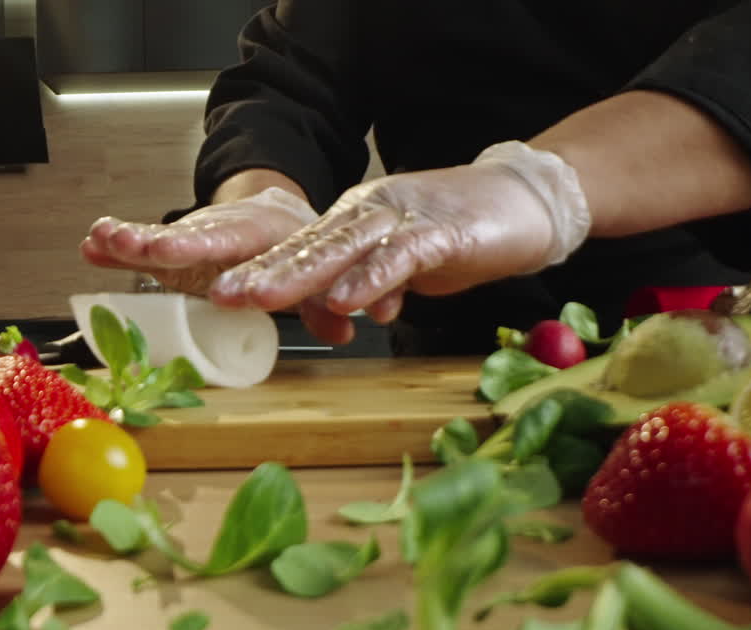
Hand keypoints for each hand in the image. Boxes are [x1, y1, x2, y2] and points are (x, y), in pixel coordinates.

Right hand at [80, 186, 318, 296]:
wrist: (271, 211)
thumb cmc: (290, 246)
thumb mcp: (314, 270)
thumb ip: (324, 304)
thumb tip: (343, 329)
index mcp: (263, 235)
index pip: (254, 253)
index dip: (240, 276)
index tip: (221, 292)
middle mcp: (224, 231)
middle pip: (199, 240)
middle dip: (173, 246)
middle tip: (150, 251)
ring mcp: (193, 237)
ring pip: (163, 238)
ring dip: (134, 240)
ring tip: (106, 239)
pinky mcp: (170, 247)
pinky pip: (142, 245)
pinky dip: (117, 244)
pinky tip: (92, 245)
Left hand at [209, 142, 591, 332]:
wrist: (528, 198)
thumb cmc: (463, 231)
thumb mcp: (407, 267)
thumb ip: (374, 284)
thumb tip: (347, 310)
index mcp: (358, 220)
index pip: (302, 248)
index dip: (261, 270)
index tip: (222, 294)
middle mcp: (372, 212)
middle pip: (310, 245)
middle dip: (263, 272)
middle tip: (222, 294)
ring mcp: (406, 219)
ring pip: (344, 247)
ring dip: (301, 274)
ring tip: (262, 297)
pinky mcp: (443, 234)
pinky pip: (401, 257)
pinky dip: (373, 278)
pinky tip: (347, 300)